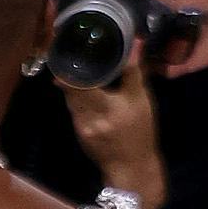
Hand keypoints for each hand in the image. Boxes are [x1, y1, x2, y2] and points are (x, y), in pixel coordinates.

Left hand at [60, 55, 166, 207]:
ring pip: (70, 100)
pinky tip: (81, 89)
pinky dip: (76, 98)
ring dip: (71, 86)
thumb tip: (135, 42)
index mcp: (105, 107)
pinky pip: (73, 110)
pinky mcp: (78, 133)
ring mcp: (80, 127)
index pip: (78, 85)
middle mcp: (88, 118)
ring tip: (74, 67)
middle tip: (70, 55)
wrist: (132, 166)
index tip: (65, 53)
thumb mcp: (142, 99)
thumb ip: (134, 71)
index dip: (68, 70)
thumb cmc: (140, 131)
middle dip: (69, 74)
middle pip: (70, 91)